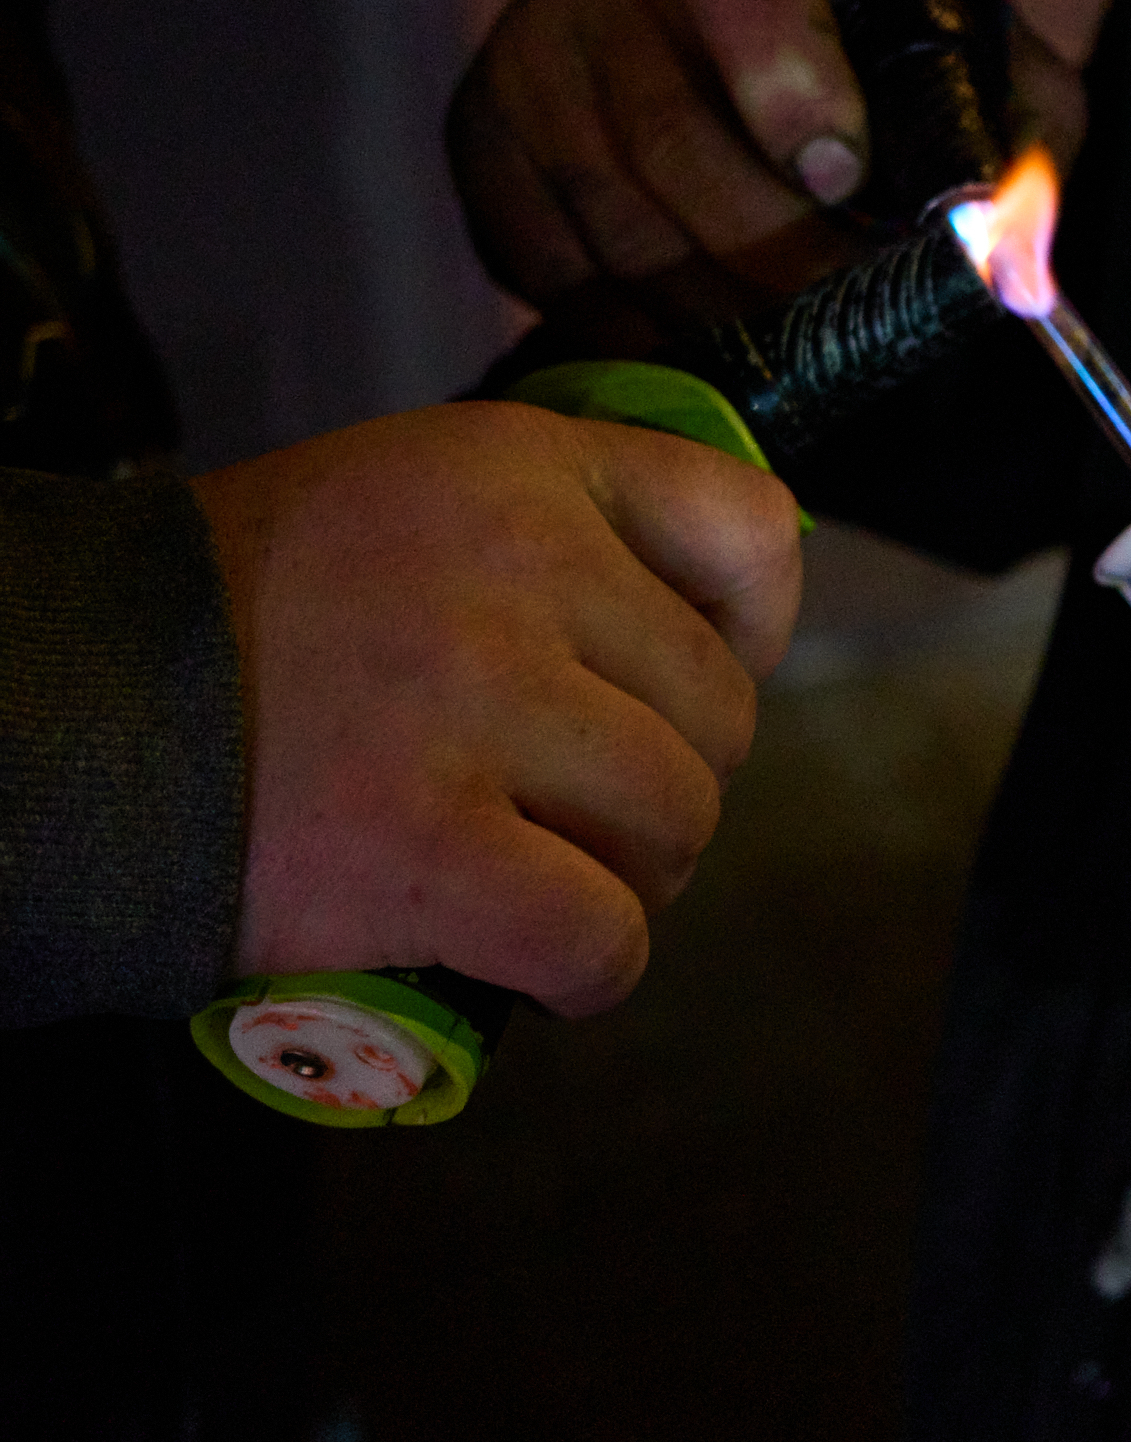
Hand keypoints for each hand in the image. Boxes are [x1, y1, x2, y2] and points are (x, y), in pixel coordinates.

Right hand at [195, 402, 802, 1015]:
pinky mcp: (426, 849)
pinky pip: (604, 939)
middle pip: (719, 716)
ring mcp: (473, 709)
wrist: (63, 711)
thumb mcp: (413, 500)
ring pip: (675, 827)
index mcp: (519, 471)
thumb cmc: (250, 623)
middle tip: (566, 804)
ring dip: (629, 876)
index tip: (678, 678)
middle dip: (663, 781)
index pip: (751, 530)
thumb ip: (562, 532)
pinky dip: (584, 970)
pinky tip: (528, 955)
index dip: (747, 628)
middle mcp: (515, 571)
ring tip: (539, 869)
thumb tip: (731, 620)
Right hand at [446, 0, 1084, 352]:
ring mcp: (526, 53)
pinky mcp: (480, 145)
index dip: (787, 77)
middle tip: (846, 310)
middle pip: (666, 131)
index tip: (850, 175)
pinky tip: (706, 340)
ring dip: (714, 306)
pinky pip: (551, 269)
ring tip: (794, 341)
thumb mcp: (961, 46)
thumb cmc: (865, 52)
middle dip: (770, 248)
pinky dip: (635, 327)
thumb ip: (1014, 113)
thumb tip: (1013, 238)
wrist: (729, 59)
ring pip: (614, 217)